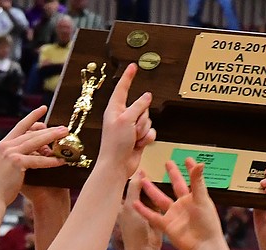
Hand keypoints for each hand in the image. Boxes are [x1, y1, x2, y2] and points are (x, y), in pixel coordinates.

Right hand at [0, 105, 67, 205]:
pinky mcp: (17, 163)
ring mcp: (10, 153)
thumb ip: (18, 155)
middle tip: (64, 127)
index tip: (43, 109)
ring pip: (36, 142)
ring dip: (52, 138)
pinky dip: (50, 160)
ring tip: (65, 135)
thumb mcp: (7, 165)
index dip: (32, 117)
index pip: (20, 126)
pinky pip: (37, 160)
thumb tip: (35, 149)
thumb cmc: (2, 185)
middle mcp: (6, 146)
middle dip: (49, 129)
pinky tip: (60, 161)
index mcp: (3, 145)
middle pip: (32, 133)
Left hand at [95, 63, 154, 177]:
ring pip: (148, 120)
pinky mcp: (138, 138)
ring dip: (143, 131)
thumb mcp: (126, 120)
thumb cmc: (115, 144)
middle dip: (141, 119)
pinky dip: (146, 139)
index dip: (129, 77)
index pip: (123, 88)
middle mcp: (123, 117)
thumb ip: (138, 106)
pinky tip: (138, 145)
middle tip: (132, 130)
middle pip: (142, 107)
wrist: (118, 166)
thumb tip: (147, 96)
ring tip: (133, 139)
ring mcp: (131, 128)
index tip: (133, 66)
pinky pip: (150, 132)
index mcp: (115, 109)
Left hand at [117, 170, 160, 249]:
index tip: (131, 165)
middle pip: (137, 190)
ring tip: (157, 173)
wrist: (146, 249)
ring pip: (148, 195)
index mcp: (122, 206)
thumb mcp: (131, 205)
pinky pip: (157, 202)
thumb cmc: (134, 229)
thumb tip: (140, 171)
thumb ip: (134, 188)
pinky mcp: (155, 216)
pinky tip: (165, 185)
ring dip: (152, 187)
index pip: (124, 188)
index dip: (127, 177)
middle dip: (142, 181)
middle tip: (147, 166)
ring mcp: (144, 212)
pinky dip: (160, 195)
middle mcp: (132, 208)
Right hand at [135, 156, 222, 249]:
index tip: (187, 159)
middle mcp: (183, 205)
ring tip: (142, 180)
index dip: (190, 169)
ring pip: (160, 199)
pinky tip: (134, 203)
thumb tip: (200, 163)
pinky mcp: (166, 225)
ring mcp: (174, 215)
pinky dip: (143, 210)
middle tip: (166, 163)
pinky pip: (152, 216)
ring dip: (151, 190)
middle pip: (175, 186)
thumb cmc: (207, 224)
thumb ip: (198, 181)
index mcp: (194, 198)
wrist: (203, 245)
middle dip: (171, 175)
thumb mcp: (202, 199)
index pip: (191, 180)